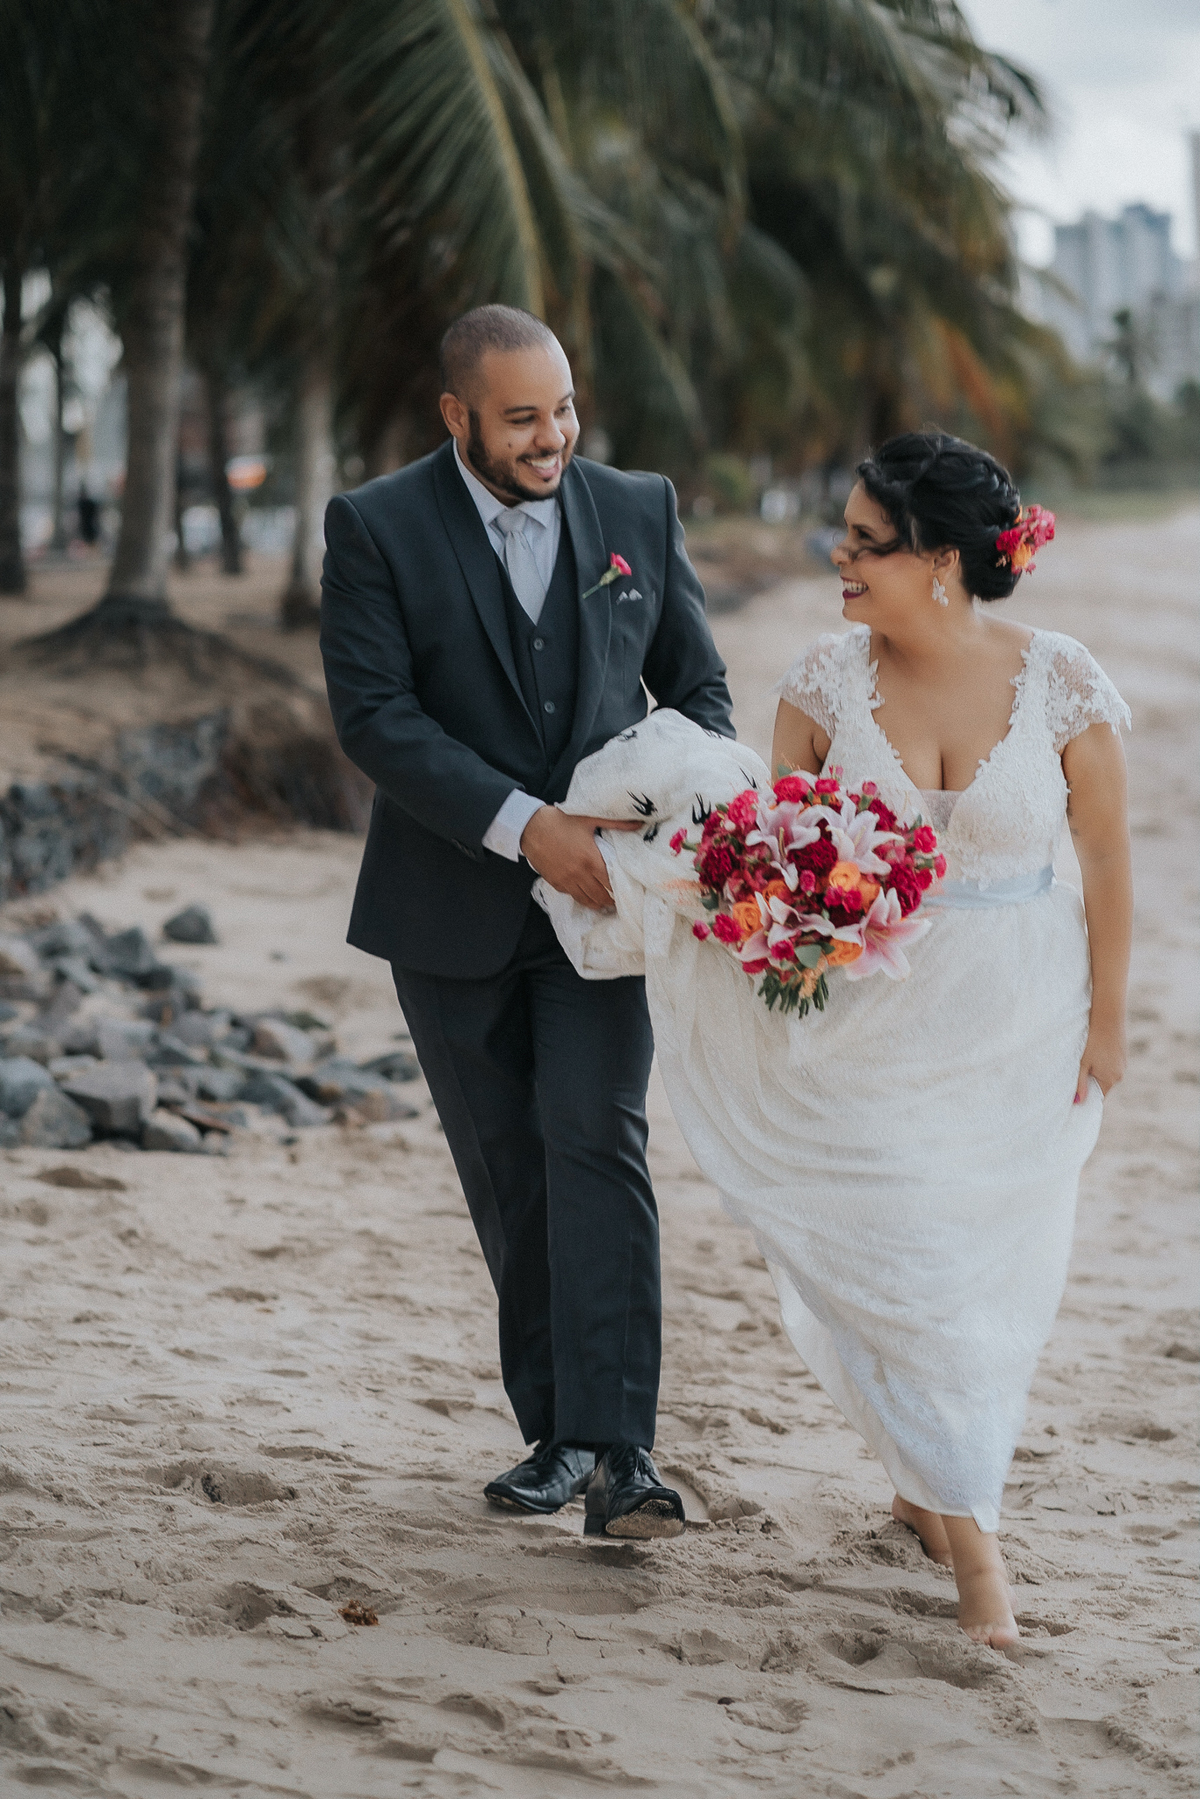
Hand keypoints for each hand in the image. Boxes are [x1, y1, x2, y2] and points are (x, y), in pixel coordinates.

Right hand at [520, 807, 641, 909]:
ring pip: (585, 900)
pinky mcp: (554, 882)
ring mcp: (566, 880)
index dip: (620, 889)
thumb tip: (640, 823)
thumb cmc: (560, 820)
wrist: (530, 826)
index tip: (626, 890)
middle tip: (618, 899)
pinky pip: (571, 895)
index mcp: (590, 859)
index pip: (610, 883)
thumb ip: (617, 822)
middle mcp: (579, 874)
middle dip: (610, 900)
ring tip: (604, 902)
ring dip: (597, 902)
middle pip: (600, 896)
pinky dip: (580, 896)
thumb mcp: (589, 818)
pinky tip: (586, 893)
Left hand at [1075, 1020, 1126, 1101]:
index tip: (1078, 1094)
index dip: (1088, 1096)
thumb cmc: (1093, 1042)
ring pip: (1107, 1074)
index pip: (1098, 1096)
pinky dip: (1103, 1062)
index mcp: (1110, 1079)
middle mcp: (1120, 1074)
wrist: (1108, 1020)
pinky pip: (1111, 1065)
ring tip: (1088, 1058)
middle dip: (1091, 1081)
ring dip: (1097, 1070)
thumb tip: (1078, 1102)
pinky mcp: (1123, 1055)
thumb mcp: (1083, 1064)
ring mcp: (1123, 1065)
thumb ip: (1080, 1083)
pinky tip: (1097, 1052)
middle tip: (1080, 1071)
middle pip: (1103, 1085)